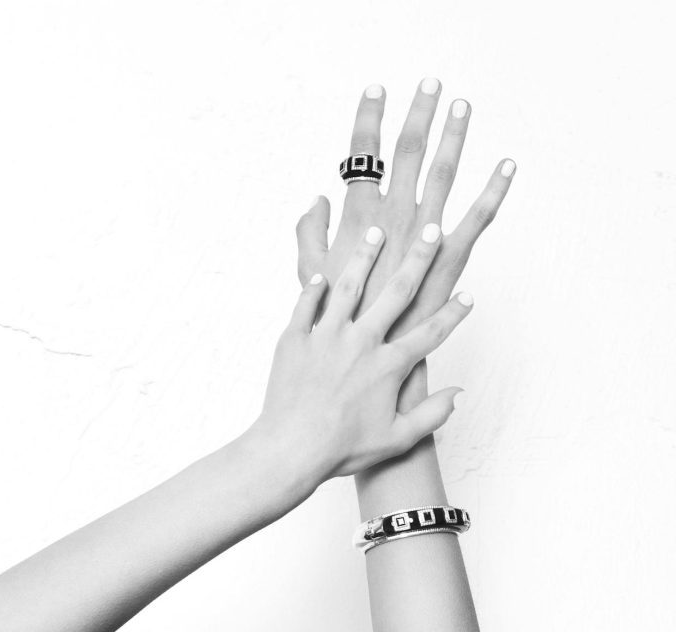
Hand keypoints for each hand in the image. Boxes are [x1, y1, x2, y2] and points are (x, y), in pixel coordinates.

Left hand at [251, 222, 471, 485]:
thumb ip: (432, 414)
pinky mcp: (294, 339)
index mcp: (388, 366)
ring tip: (375, 232)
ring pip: (348, 286)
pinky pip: (305, 305)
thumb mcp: (397, 438)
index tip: (468, 294)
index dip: (453, 313)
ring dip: (364, 257)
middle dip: (419, 258)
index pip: (430, 332)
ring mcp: (325, 336)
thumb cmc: (342, 449)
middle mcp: (361, 342)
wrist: (290, 448)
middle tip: (433, 230)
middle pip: (396, 291)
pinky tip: (322, 275)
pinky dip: (314, 288)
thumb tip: (459, 393)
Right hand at [295, 79, 513, 361]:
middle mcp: (393, 220)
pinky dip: (494, 190)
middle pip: (408, 153)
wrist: (366, 364)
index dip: (368, 119)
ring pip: (444, 174)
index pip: (361, 156)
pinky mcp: (449, 261)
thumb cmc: (335, 324)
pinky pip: (478, 218)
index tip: (376, 89)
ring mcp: (424, 238)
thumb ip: (308, 235)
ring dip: (455, 137)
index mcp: (357, 220)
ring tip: (463, 105)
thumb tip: (317, 199)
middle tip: (430, 83)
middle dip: (419, 114)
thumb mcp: (309, 277)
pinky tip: (507, 166)